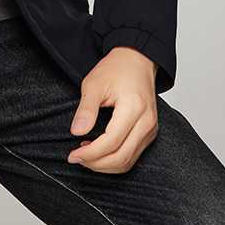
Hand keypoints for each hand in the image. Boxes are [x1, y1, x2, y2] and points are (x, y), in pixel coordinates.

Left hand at [67, 47, 158, 173]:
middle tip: (76, 158)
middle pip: (121, 157)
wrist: (136, 60)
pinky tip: (99, 151)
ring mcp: (150, 129)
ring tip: (85, 155)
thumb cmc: (116, 68)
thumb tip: (77, 131)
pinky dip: (115, 159)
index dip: (91, 153)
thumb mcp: (94, 83)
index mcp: (134, 108)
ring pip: (128, 161)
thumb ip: (86, 109)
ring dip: (105, 165)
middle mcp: (147, 122)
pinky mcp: (149, 133)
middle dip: (96, 163)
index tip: (73, 154)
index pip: (112, 142)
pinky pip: (133, 155)